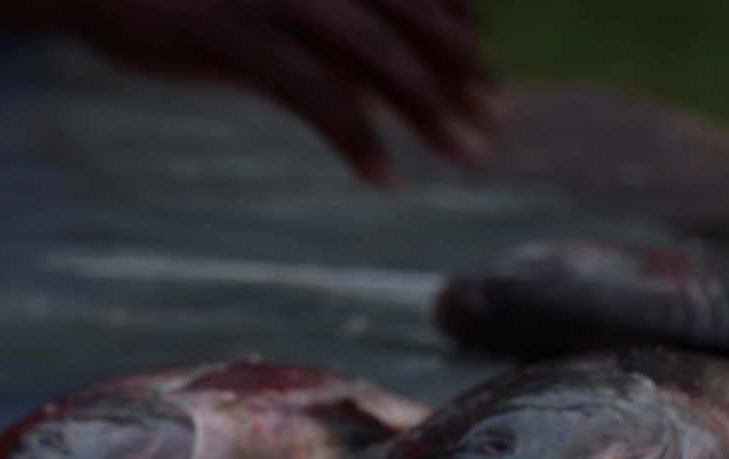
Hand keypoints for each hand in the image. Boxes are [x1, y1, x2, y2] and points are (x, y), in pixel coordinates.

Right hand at [71, 0, 504, 185]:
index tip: (486, 72)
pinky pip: (310, 93)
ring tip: (465, 152)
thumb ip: (311, 30)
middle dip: (459, 73)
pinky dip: (353, 136)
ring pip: (374, 55)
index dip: (455, 30)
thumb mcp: (252, 5)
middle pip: (407, 22)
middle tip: (495, 120)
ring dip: (427, 108)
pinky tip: (383, 173)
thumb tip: (364, 79)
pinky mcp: (233, 36)